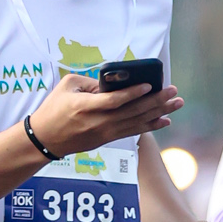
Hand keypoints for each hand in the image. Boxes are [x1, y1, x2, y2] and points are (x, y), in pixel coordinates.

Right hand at [29, 73, 181, 159]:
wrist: (46, 139)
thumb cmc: (54, 109)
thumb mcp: (68, 86)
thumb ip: (91, 82)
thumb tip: (114, 83)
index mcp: (86, 106)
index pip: (114, 101)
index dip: (133, 94)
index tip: (149, 86)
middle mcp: (99, 122)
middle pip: (133, 112)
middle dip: (156, 101)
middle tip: (174, 92)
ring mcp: (105, 133)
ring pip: (137, 122)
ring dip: (159, 112)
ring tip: (176, 104)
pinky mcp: (107, 139)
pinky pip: (133, 132)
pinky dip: (150, 126)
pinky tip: (164, 120)